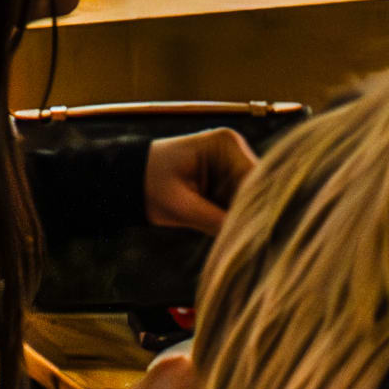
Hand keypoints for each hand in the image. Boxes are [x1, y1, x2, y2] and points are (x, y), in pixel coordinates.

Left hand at [142, 125, 259, 233]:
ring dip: (244, 219)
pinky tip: (230, 234)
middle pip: (258, 188)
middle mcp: (235, 149)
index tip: (255, 236)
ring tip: (237, 242)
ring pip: (252, 199)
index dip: (257, 207)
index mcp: (225, 144)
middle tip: (248, 244)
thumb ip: (213, 220)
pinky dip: (234, 218)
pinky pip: (240, 202)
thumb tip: (246, 238)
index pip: (254, 178)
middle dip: (251, 215)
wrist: (130, 181)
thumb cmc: (150, 185)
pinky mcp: (227, 179)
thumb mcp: (180, 206)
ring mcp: (233, 164)